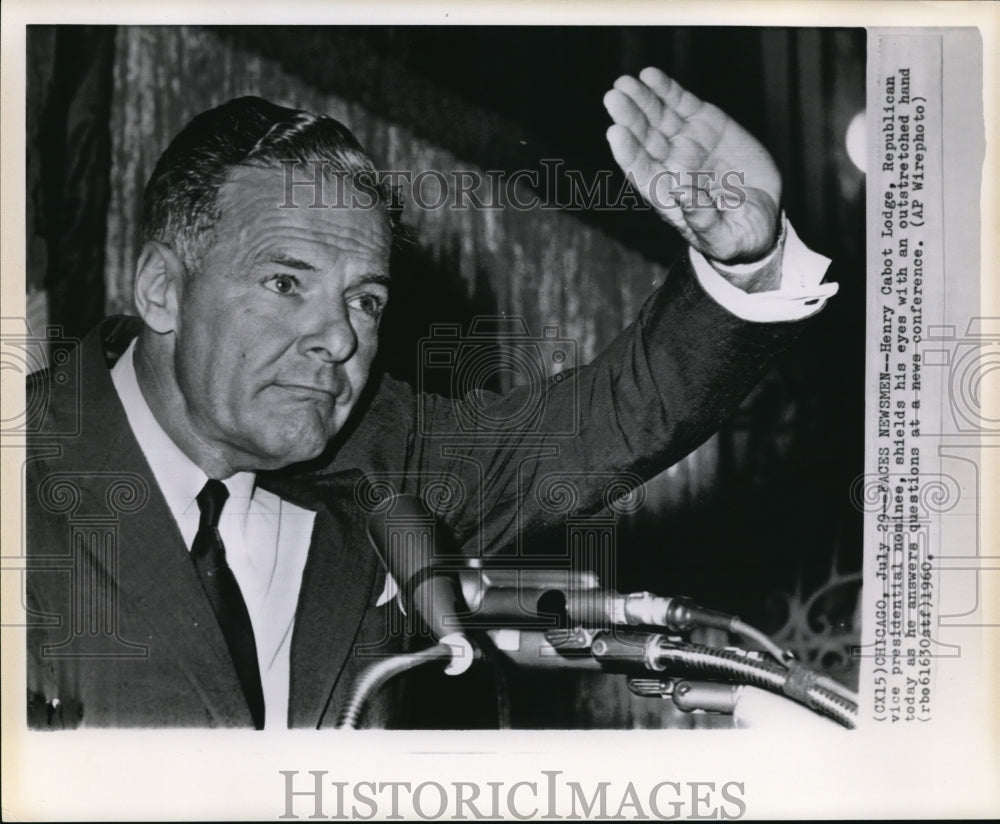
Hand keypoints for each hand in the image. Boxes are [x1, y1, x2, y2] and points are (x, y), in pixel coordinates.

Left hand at [604, 67, 781, 263]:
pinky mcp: (704, 125)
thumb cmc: (737, 235)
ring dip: (641, 100)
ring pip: (657, 119)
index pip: (642, 173)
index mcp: (669, 198)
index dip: (628, 153)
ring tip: (626, 82)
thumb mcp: (725, 237)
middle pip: (644, 141)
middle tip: (614, 97)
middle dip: (629, 118)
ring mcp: (686, 144)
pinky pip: (680, 105)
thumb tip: (680, 193)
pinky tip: (650, 76)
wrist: (760, 217)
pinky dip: (665, 90)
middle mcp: (671, 168)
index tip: (615, 133)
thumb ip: (703, 219)